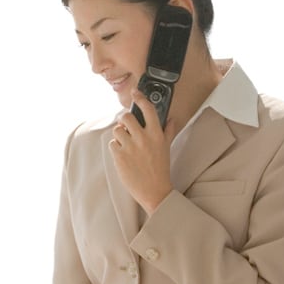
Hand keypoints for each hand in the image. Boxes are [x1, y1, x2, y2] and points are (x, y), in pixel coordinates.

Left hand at [110, 90, 174, 213]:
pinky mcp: (119, 156)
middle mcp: (143, 138)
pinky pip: (112, 144)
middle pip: (125, 117)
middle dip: (124, 121)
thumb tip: (171, 119)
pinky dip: (115, 148)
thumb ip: (168, 131)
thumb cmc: (161, 169)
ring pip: (117, 130)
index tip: (135, 92)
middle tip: (127, 127)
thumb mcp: (167, 147)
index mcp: (156, 134)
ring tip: (126, 144)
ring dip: (119, 135)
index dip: (140, 98)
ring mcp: (130, 147)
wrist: (154, 191)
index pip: (148, 109)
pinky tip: (124, 155)